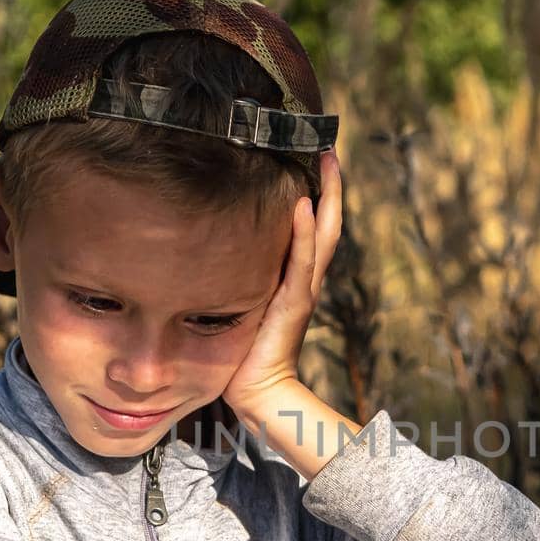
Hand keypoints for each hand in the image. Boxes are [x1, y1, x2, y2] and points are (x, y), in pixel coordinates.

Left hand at [222, 149, 341, 414]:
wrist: (255, 392)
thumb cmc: (243, 355)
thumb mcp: (240, 304)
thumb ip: (237, 279)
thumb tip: (208, 250)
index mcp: (296, 279)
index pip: (313, 229)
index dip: (319, 196)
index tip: (316, 161)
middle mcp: (305, 280)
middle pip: (327, 224)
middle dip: (331, 186)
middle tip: (331, 148)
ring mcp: (303, 290)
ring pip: (322, 235)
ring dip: (327, 197)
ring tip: (327, 161)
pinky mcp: (293, 304)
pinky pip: (301, 262)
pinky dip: (304, 233)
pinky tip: (304, 205)